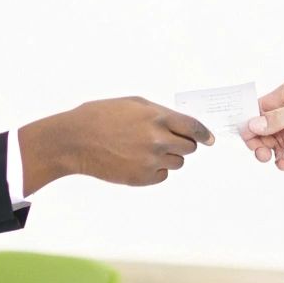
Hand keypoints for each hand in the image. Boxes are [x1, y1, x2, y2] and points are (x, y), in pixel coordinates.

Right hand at [19, 97, 213, 193]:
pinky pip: (162, 176)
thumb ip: (160, 113)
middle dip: (182, 144)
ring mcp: (151, 161)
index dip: (204, 134)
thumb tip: (180, 124)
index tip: (208, 139)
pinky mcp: (142, 178)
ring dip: (168, 157)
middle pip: (189, 148)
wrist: (75, 141)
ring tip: (144, 149)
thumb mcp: (133, 104)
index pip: (194, 128)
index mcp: (158, 118)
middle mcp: (158, 140)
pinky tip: (136, 161)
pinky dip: (155, 170)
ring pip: (177, 163)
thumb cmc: (100, 116)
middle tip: (164, 141)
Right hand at [241, 78, 283, 169]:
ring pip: (274, 143)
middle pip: (263, 129)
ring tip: (271, 158)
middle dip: (257, 140)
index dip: (249, 121)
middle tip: (259, 151)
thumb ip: (277, 119)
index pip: (259, 108)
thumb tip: (252, 126)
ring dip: (269, 152)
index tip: (243, 135)